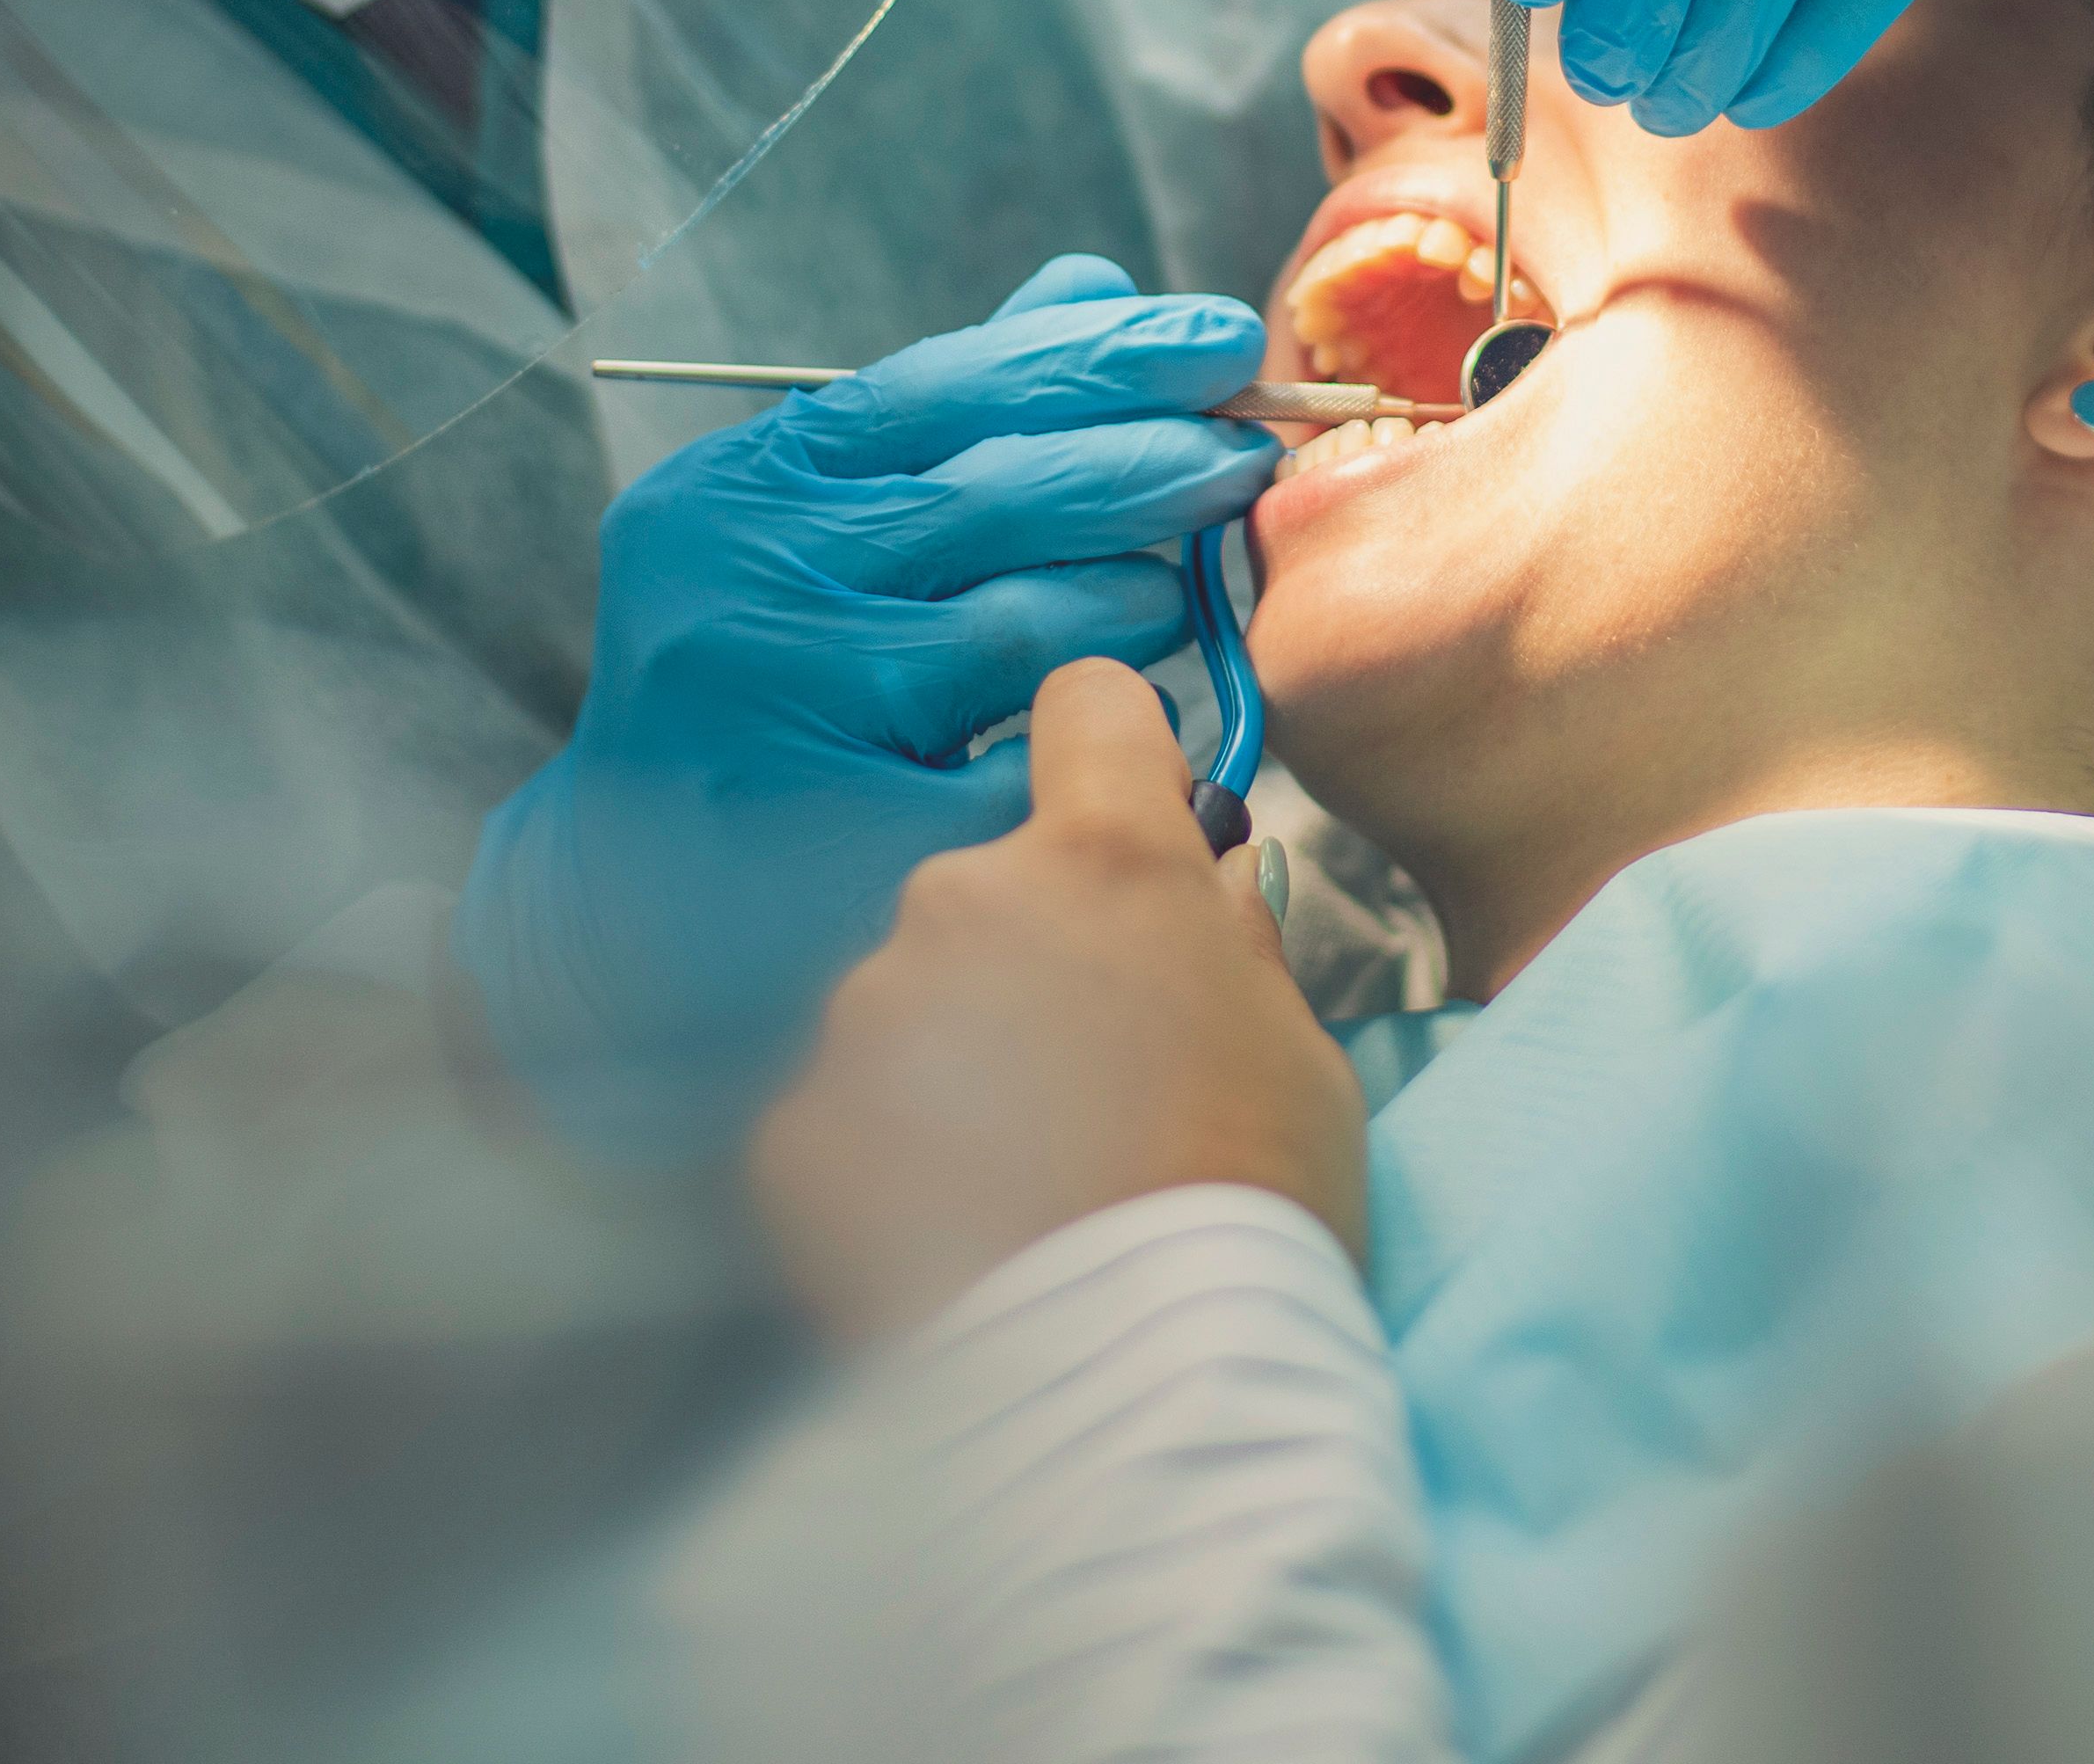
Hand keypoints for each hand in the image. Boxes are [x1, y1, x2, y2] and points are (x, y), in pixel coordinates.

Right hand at [454, 256, 1272, 1158]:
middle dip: (1154, 466)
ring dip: (1131, 608)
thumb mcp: (816, 527)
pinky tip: (1116, 739)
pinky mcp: (838, 840)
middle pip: (1005, 496)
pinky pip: (1030, 771)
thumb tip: (1090, 285)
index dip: (1104, 355)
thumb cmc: (766, 675)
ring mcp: (784, 714)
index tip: (1223, 335)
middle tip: (1243, 459)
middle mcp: (744, 583)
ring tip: (1159, 606)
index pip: (950, 384)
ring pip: (1031, 633)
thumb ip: (948, 413)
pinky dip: (1093, 744)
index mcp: (741, 487)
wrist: (644, 892)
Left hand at [751, 660, 1365, 1341]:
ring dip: (956, 1059)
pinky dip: (888, 1160)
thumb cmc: (1253, 1203)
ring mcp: (865, 1013)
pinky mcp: (797, 1128)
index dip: (1110, 751)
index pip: (1085, 710)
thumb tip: (1211, 879)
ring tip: (1028, 1182)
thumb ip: (1235, 939)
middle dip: (1034, 954)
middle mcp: (961, 900)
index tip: (1125, 805)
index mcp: (1103, 860)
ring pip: (910, 1000)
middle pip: (993, 882)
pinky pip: (844, 1112)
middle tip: (1096, 1080)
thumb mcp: (1296, 1048)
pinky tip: (958, 1234)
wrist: (1141, 1383)